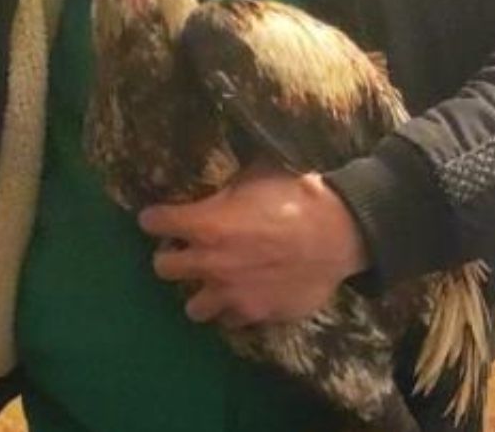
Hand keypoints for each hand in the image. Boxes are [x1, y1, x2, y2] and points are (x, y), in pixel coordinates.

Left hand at [139, 159, 368, 328]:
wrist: (339, 233)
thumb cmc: (298, 196)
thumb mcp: (257, 173)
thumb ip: (227, 185)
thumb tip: (215, 176)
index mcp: (205, 223)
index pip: (154, 222)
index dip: (156, 218)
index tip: (160, 217)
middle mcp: (209, 262)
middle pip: (161, 268)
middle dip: (171, 256)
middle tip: (187, 249)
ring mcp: (230, 294)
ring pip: (191, 307)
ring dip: (200, 292)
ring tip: (214, 281)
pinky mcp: (254, 313)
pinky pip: (230, 320)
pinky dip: (234, 309)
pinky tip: (245, 294)